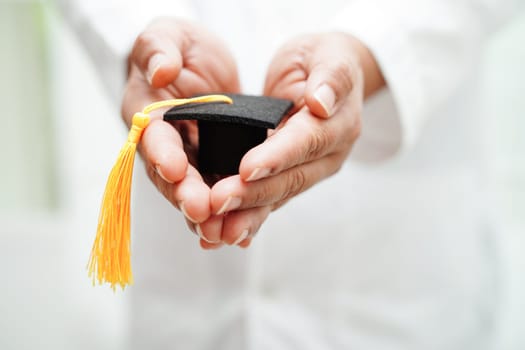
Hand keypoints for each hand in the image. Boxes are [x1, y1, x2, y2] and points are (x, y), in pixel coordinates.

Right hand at [121, 18, 239, 246]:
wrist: (198, 67)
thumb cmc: (179, 47)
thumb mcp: (169, 36)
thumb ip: (160, 49)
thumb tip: (161, 72)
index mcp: (147, 113)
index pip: (151, 135)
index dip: (161, 152)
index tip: (174, 169)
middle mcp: (164, 143)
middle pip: (170, 175)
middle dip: (184, 194)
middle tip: (201, 213)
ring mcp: (188, 159)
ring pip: (193, 191)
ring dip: (205, 214)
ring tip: (220, 233)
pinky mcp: (211, 166)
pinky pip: (217, 191)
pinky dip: (226, 212)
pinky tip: (240, 232)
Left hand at [200, 33, 383, 247]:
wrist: (327, 75)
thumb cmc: (324, 59)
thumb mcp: (330, 55)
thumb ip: (331, 78)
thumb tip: (321, 103)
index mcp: (338, 123)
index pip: (307, 141)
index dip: (277, 156)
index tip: (247, 168)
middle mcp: (327, 155)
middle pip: (290, 178)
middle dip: (253, 193)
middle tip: (218, 203)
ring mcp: (310, 171)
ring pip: (278, 196)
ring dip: (247, 214)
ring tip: (216, 232)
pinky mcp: (292, 178)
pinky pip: (270, 200)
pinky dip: (247, 217)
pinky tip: (222, 234)